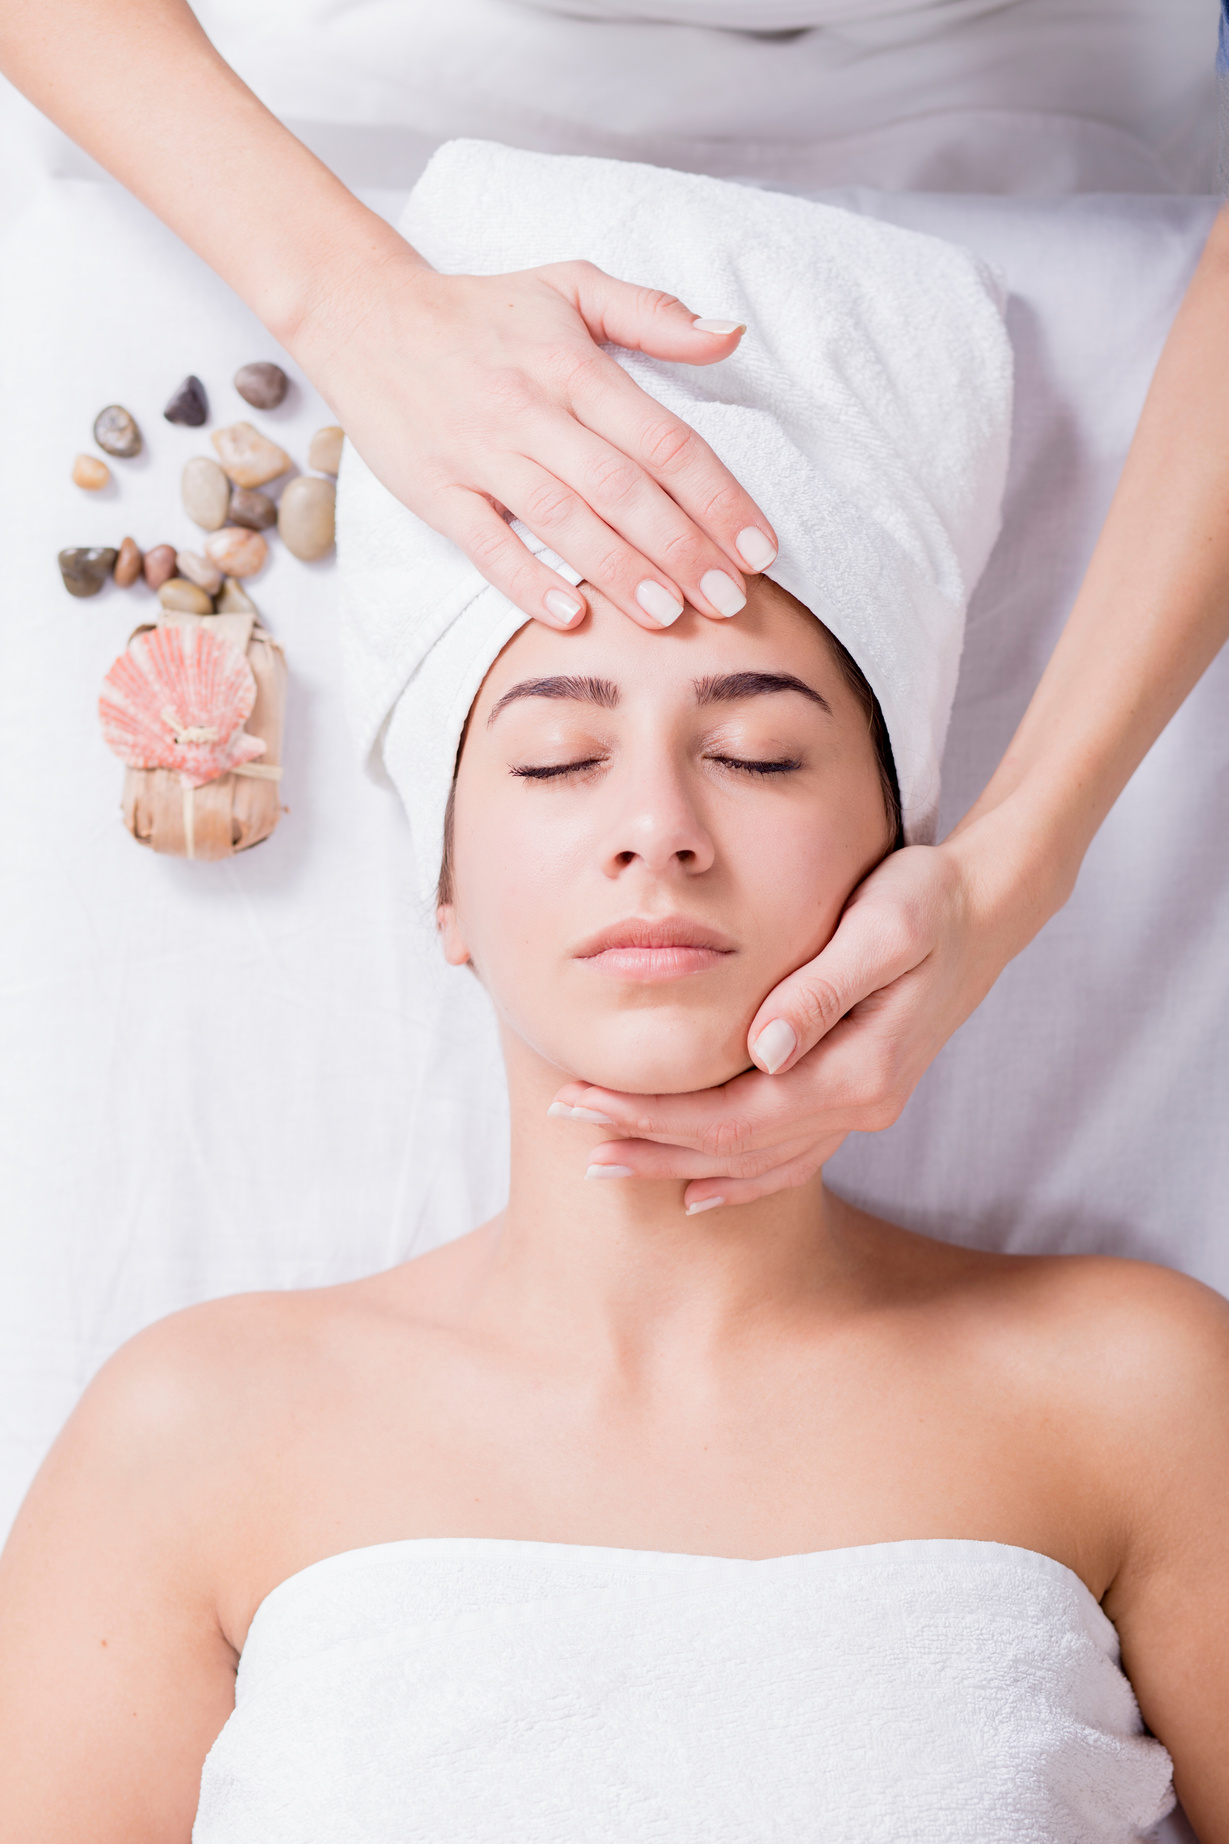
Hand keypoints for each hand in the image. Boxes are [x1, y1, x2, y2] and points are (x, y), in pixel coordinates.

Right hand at [292, 251, 778, 630]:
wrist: (364, 314)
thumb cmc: (482, 311)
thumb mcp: (571, 285)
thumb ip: (654, 314)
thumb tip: (729, 336)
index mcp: (575, 367)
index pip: (664, 440)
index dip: (717, 498)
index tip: (759, 548)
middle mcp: (532, 411)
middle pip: (624, 489)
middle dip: (684, 549)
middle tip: (730, 601)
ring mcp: (480, 453)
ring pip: (563, 520)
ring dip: (620, 572)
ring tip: (670, 616)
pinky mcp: (435, 489)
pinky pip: (484, 542)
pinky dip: (525, 579)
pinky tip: (568, 615)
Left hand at [553, 832, 1048, 1208]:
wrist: (987, 909)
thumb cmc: (929, 900)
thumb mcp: (884, 926)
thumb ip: (822, 989)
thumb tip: (764, 1049)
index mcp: (859, 1070)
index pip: (731, 1113)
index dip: (652, 1114)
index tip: (584, 1098)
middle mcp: (862, 1105)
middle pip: (732, 1147)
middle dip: (646, 1139)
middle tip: (569, 1125)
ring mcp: (863, 1109)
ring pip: (755, 1161)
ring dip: (677, 1164)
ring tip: (606, 1161)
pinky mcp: (857, 1096)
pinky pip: (787, 1158)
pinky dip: (736, 1177)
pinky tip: (694, 1187)